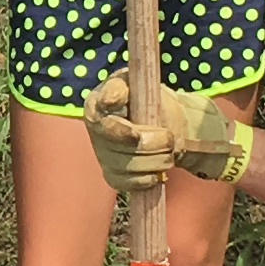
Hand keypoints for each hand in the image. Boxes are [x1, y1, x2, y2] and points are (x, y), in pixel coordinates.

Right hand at [85, 79, 252, 193]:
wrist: (163, 125)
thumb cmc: (152, 100)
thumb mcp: (146, 84)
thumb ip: (133, 82)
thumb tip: (114, 95)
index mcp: (99, 100)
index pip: (99, 112)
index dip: (117, 126)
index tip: (135, 129)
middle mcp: (94, 128)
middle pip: (117, 144)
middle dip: (149, 145)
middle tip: (170, 139)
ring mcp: (101, 153)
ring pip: (127, 166)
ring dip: (155, 161)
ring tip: (169, 151)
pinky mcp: (112, 174)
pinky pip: (130, 183)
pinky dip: (150, 178)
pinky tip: (159, 168)